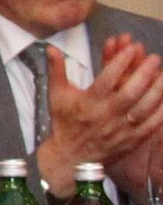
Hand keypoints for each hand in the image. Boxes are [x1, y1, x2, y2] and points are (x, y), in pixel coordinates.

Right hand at [36, 38, 162, 195]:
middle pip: (130, 92)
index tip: (130, 48)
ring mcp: (122, 128)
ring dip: (156, 90)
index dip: (119, 62)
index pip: (107, 78)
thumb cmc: (65, 122)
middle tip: (154, 58)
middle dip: (144, 73)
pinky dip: (160, 111)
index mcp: (89, 102)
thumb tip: (51, 48)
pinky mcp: (133, 139)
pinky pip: (151, 125)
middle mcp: (107, 114)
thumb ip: (56, 69)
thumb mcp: (57, 94)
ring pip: (144, 108)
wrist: (72, 156)